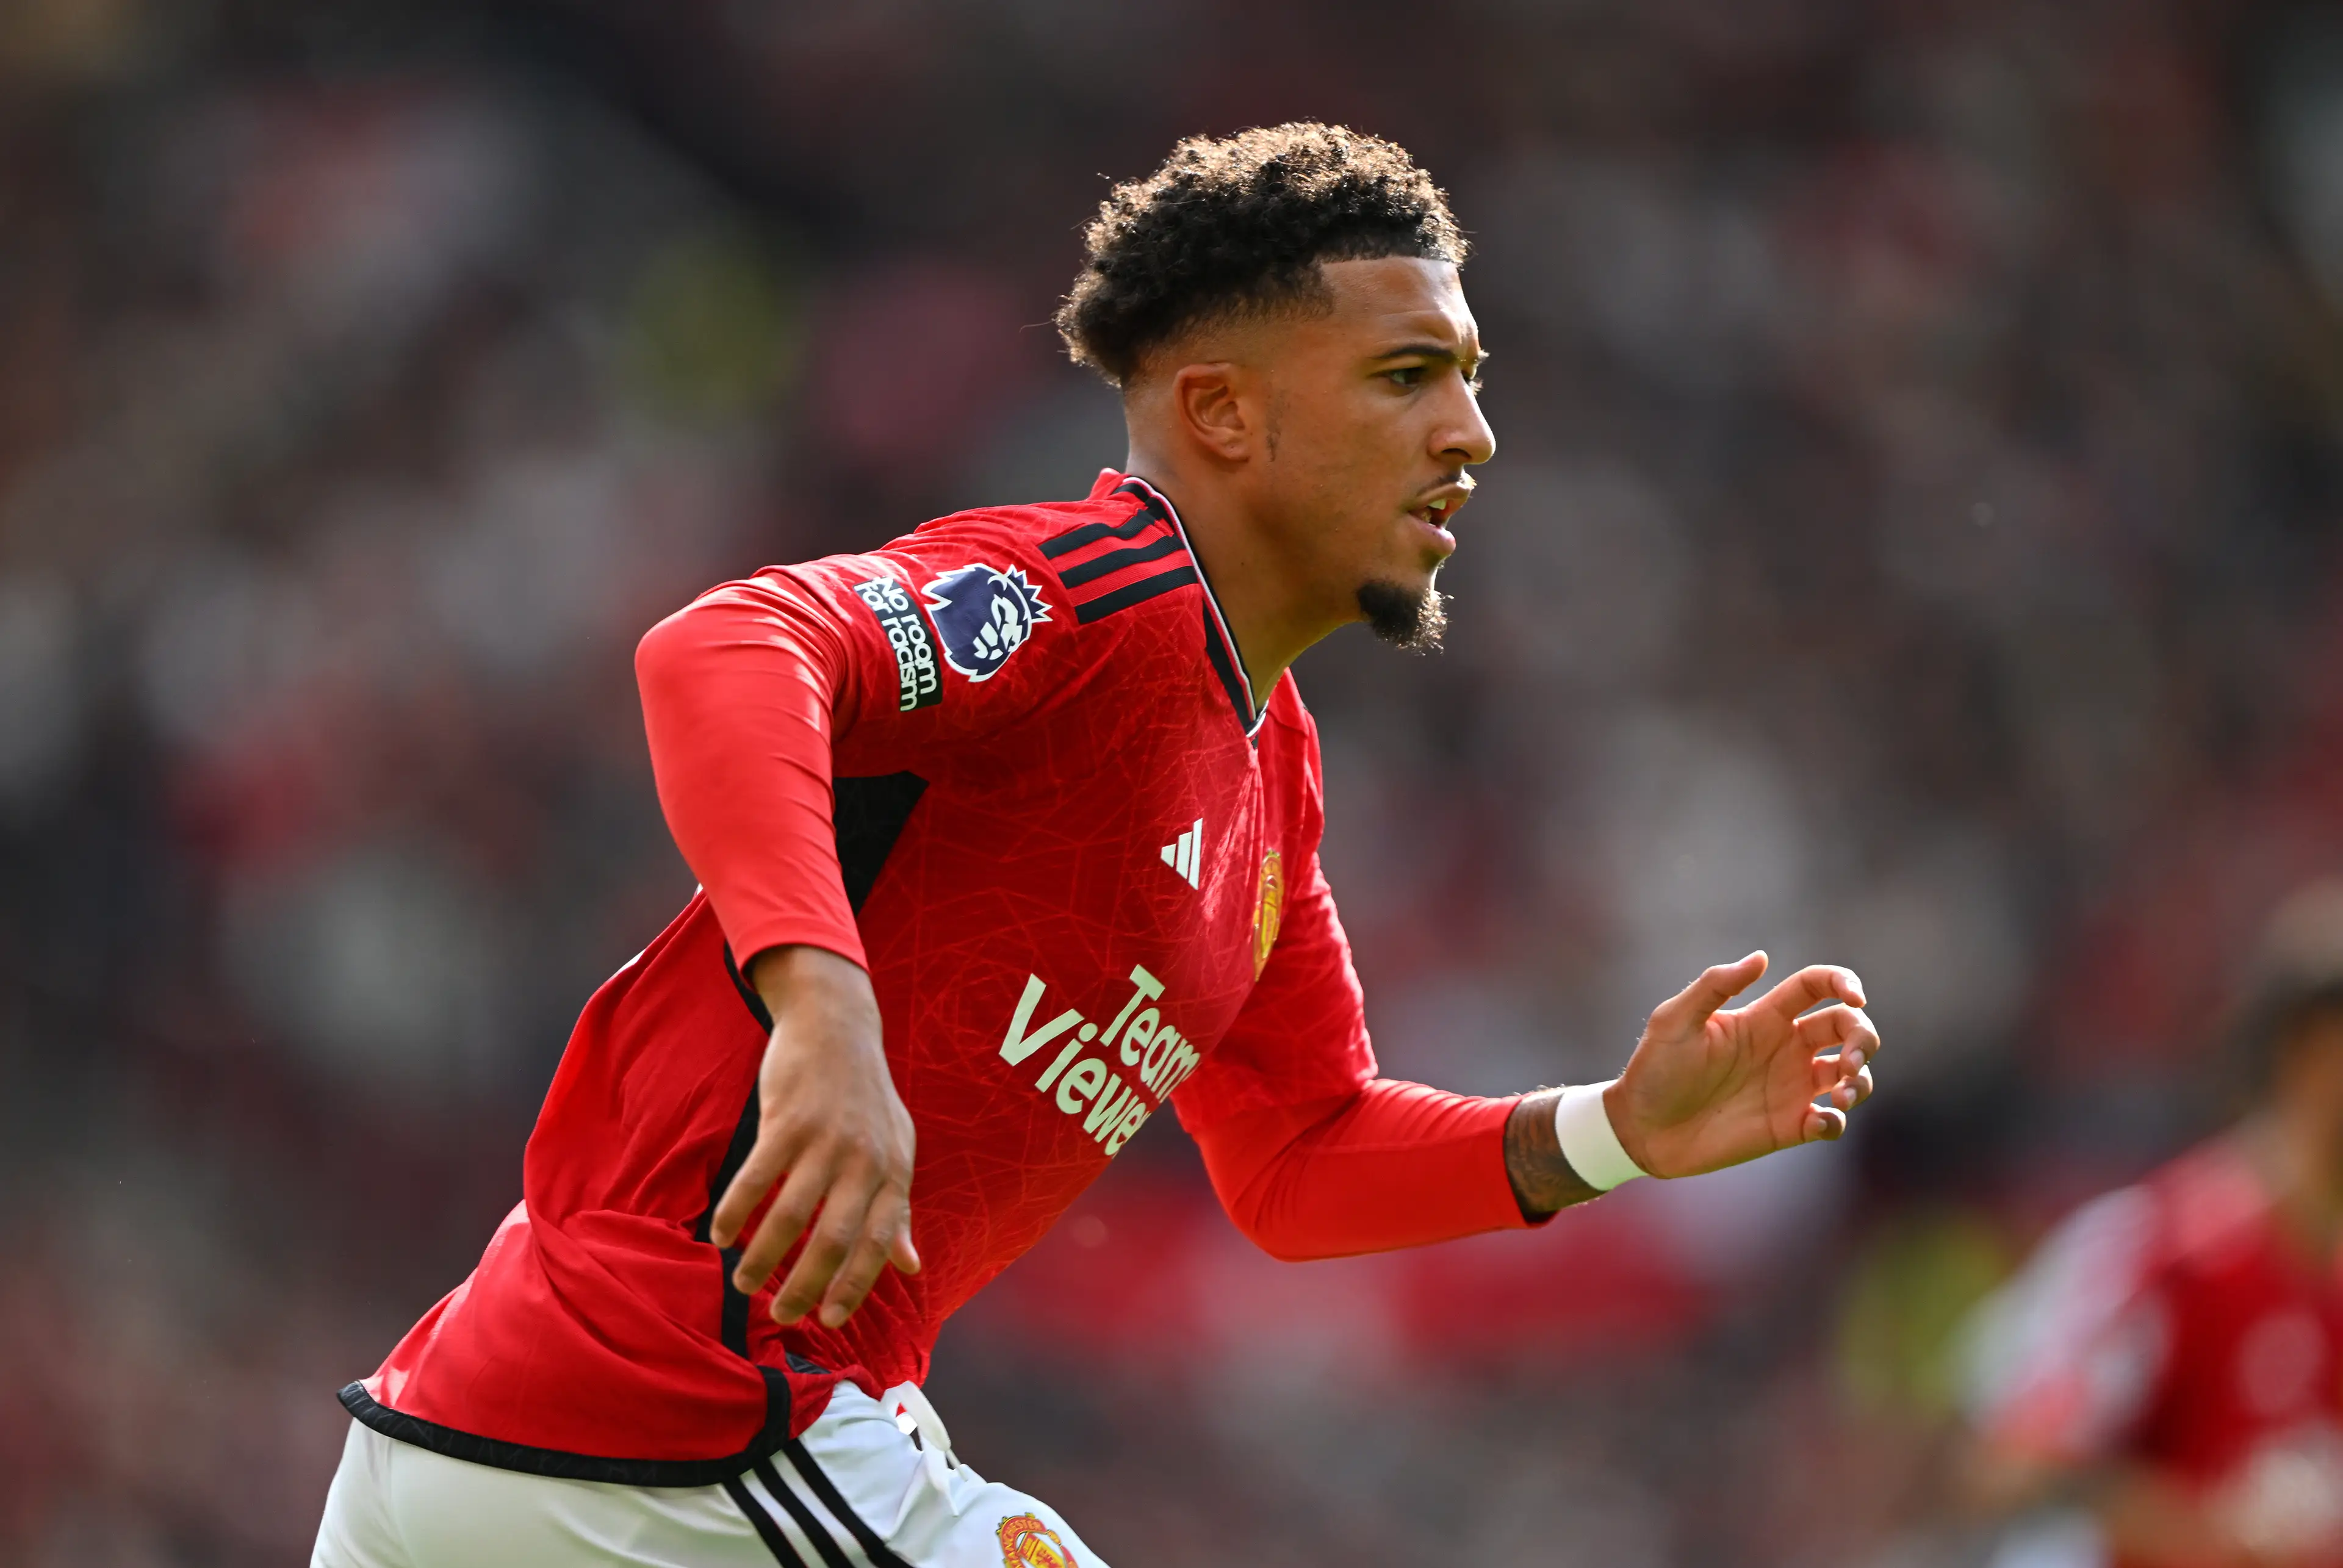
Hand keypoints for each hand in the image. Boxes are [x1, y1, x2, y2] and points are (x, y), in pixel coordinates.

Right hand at [707, 945, 920, 1327]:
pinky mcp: (787, 1120)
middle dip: (803, 1287)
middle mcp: (864, 1159)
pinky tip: (721, 1235)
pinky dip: (735, 1213)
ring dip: (762, 1257)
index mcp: (893, 1171)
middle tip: (778, 1313)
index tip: (826, 1321)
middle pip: (832, 1241)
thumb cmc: (867, 1097)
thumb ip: (898, 1209)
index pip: (878, 1244)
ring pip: (790, 1216)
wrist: (837, 1025)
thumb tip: (911, 1266)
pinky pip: (755, 1179)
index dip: (853, 1287)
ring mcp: (825, 1139)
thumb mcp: (896, 1149)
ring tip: (742, 1282)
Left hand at [1607, 951, 1876, 1178]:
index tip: (1855, 997)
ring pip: (1852, 1075)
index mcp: (1764, 1017)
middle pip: (1848, 1028)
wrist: (1640, 1128)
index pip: (1817, 987)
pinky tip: (1818, 1122)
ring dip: (1860, 1081)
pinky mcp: (1788, 1127)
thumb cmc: (1654, 1069)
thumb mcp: (1675, 1021)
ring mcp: (1790, 1088)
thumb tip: (1761, 957)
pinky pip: (1831, 1122)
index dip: (1844, 982)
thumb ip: (1715, 986)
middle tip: (1848, 1062)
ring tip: (1839, 1094)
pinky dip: (1837, 1121)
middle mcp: (1786, 1049)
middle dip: (1864, 1038)